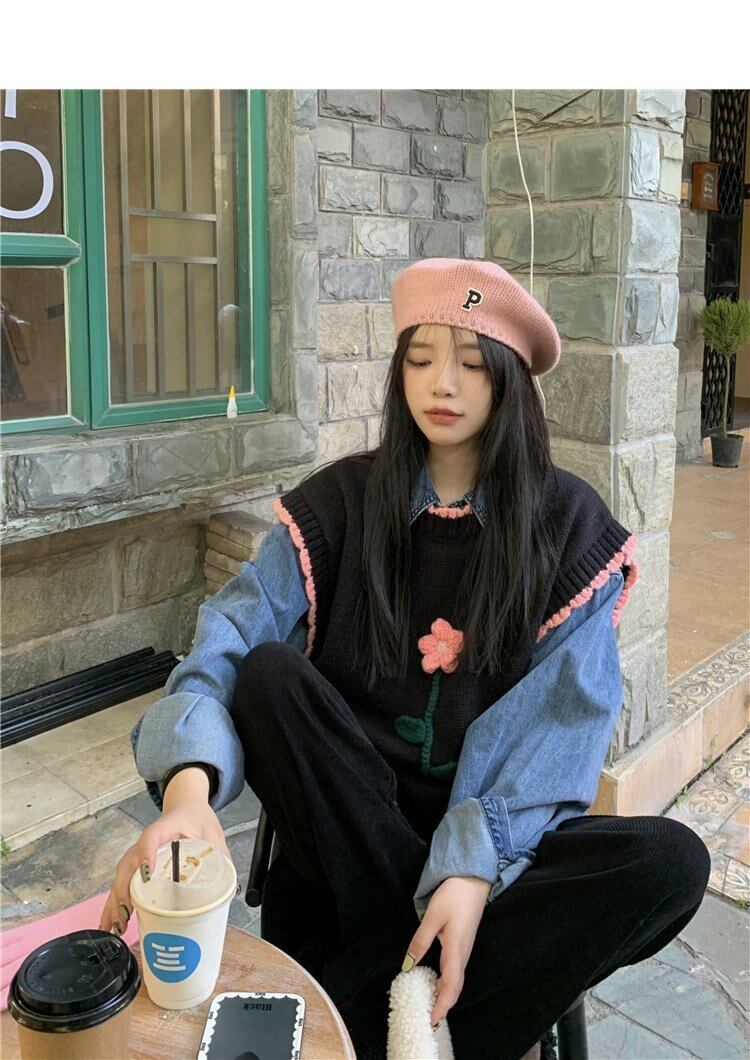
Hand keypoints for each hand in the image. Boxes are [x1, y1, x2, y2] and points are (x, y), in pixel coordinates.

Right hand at [98, 771, 231, 935]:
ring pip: (121, 877)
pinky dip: (115, 903)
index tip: (146, 873)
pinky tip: (111, 923)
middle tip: (125, 916)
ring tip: (112, 928)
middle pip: (128, 864)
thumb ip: (221, 855)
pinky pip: (122, 883)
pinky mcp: (137, 864)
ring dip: (114, 902)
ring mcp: (138, 853)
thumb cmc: (198, 819)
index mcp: (166, 827)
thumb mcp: (213, 832)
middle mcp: (147, 841)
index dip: (147, 853)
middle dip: (124, 892)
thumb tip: (231, 888)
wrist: (186, 806)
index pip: (152, 837)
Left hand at [403, 876, 490, 1025]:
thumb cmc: (454, 895)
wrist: (474, 880)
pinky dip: (447, 983)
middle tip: (429, 1020)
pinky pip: (456, 970)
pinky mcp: (464, 944)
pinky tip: (437, 983)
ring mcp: (465, 949)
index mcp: (456, 949)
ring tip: (431, 1006)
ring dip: (445, 995)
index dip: (442, 1005)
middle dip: (443, 1005)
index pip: (450, 985)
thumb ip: (420, 941)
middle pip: (455, 987)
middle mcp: (463, 953)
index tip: (432, 1020)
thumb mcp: (433, 917)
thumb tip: (408, 964)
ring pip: (456, 980)